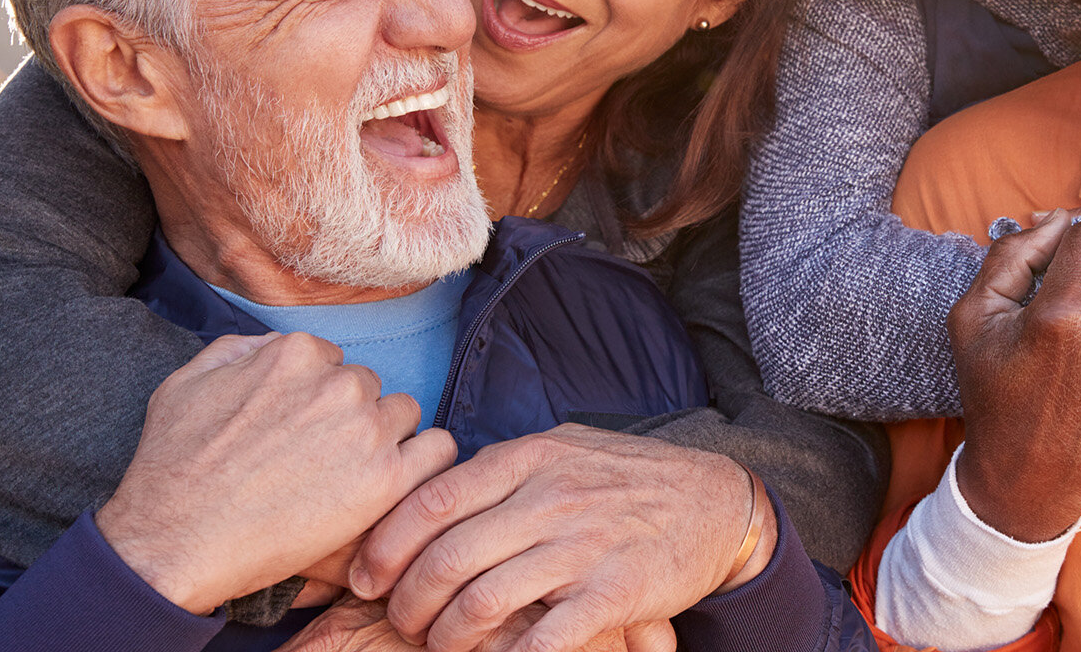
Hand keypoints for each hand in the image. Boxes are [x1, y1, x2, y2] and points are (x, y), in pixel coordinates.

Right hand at [95, 332, 456, 614]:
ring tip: (348, 476)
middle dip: (349, 418)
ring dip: (384, 439)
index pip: (333, 362)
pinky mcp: (385, 480)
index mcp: (296, 353)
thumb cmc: (171, 468)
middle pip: (368, 388)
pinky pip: (437, 452)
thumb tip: (272, 345)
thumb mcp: (186, 383)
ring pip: (402, 415)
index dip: (316, 399)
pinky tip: (397, 483)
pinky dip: (423, 463)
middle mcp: (339, 383)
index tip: (299, 431)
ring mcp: (365, 431)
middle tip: (319, 459)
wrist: (173, 542)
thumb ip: (238, 350)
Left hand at [349, 424, 759, 651]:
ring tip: (441, 645)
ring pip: (484, 601)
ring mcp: (584, 546)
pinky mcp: (615, 591)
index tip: (364, 577)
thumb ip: (504, 469)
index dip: (386, 545)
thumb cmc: (628, 478)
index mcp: (532, 458)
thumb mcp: (565, 448)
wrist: (716, 501)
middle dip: (408, 602)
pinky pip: (545, 638)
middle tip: (401, 622)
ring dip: (447, 636)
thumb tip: (431, 493)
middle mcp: (552, 498)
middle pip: (447, 557)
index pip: (433, 501)